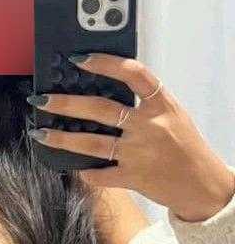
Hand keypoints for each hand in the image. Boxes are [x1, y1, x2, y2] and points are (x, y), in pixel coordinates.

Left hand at [28, 53, 234, 221]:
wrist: (203, 184)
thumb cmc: (185, 146)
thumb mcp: (173, 115)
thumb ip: (146, 102)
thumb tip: (107, 88)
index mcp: (161, 104)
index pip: (133, 74)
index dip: (105, 63)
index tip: (78, 59)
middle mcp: (149, 126)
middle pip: (100, 109)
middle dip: (65, 103)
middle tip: (41, 100)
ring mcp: (139, 153)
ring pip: (92, 143)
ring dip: (62, 138)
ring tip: (40, 133)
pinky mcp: (133, 178)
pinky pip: (101, 175)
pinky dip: (85, 172)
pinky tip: (72, 168)